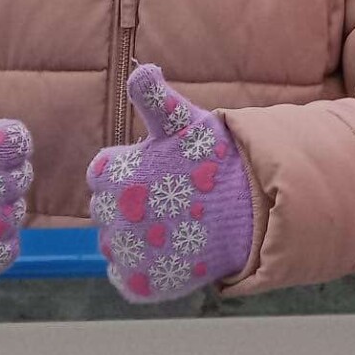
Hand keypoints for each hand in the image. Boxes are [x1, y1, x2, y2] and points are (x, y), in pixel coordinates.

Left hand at [88, 65, 253, 303]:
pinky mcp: (139, 285)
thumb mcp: (185, 122)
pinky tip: (169, 249)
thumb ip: (154, 97)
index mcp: (114, 175)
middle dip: (132, 202)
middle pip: (105, 209)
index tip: (162, 171)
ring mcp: (126, 254)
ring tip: (174, 224)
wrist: (252, 213)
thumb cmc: (215, 162)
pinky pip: (123, 274)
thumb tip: (139, 69)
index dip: (133, 169)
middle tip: (171, 197)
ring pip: (113, 242)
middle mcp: (112, 217)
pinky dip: (141, 265)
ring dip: (136, 234)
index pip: (103, 173)